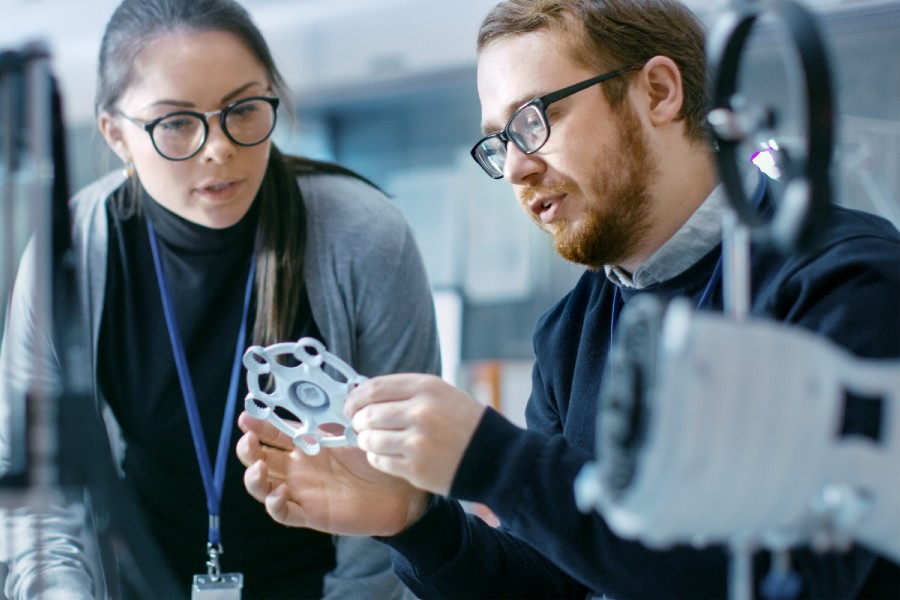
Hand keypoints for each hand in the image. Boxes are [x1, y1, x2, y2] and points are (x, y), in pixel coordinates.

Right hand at [236, 412, 429, 535]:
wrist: (400, 489)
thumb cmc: (376, 457)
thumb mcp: (351, 432)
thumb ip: (331, 417)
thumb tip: (316, 390)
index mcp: (306, 445)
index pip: (272, 434)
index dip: (257, 425)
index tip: (246, 416)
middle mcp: (298, 468)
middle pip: (259, 460)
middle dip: (247, 450)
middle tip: (248, 439)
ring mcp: (302, 491)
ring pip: (263, 488)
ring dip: (253, 478)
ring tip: (258, 467)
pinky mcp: (311, 514)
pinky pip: (283, 513)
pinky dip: (275, 504)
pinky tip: (280, 493)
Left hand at [346, 373, 486, 495]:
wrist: (495, 457)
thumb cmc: (465, 424)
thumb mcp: (442, 394)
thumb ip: (406, 392)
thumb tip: (365, 394)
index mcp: (427, 388)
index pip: (375, 388)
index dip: (356, 397)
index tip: (351, 404)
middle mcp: (421, 412)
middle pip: (369, 414)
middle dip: (358, 420)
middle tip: (360, 424)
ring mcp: (418, 442)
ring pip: (370, 439)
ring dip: (366, 440)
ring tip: (373, 440)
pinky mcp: (416, 468)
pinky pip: (380, 461)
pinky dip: (377, 457)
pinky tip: (386, 454)